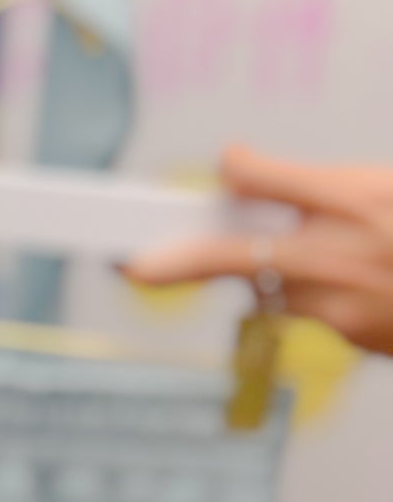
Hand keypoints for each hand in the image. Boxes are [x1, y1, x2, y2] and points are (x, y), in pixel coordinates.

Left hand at [124, 144, 392, 355]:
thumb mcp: (386, 189)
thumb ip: (324, 188)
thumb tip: (244, 179)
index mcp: (357, 199)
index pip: (264, 179)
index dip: (236, 171)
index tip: (224, 167)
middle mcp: (345, 252)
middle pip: (237, 257)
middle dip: (180, 262)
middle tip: (134, 268)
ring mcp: (345, 303)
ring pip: (272, 286)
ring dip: (269, 271)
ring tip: (306, 256)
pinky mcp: (352, 334)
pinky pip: (311, 307)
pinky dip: (320, 293)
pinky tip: (369, 284)